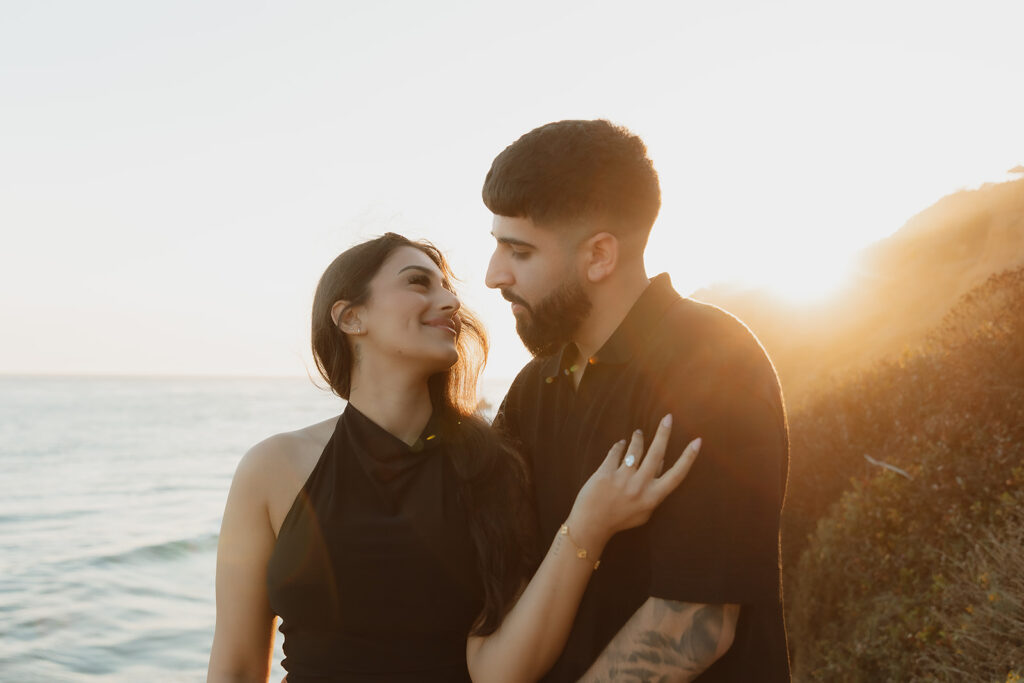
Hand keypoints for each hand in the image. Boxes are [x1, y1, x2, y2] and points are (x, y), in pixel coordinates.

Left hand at [566, 414, 700, 550]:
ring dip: (638, 437)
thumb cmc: (620, 517)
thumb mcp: (644, 509)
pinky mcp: (605, 473)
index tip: (698, 441)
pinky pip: (616, 451)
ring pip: (635, 448)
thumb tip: (661, 463)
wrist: (591, 524)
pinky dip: (619, 446)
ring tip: (638, 434)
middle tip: (668, 417)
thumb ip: (655, 489)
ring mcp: (622, 479)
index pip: (677, 474)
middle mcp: (640, 486)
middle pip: (656, 453)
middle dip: (664, 433)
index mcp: (653, 497)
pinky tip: (620, 445)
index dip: (689, 457)